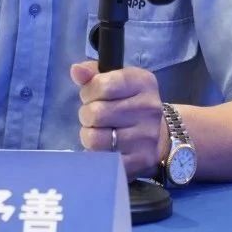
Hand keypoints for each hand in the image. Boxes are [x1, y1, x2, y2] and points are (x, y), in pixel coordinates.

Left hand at [70, 61, 166, 178]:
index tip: (92, 95)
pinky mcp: (140, 160)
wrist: (156, 133)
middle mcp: (149, 108)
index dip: (89, 92)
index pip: (103, 85)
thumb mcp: (115, 80)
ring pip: (95, 139)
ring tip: (99, 131)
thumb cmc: (128, 102)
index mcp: (143, 82)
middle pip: (96, 113)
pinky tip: (105, 147)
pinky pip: (102, 160)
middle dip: (87, 115)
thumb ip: (92, 74)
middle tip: (94, 117)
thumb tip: (76, 70)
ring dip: (89, 135)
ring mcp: (146, 136)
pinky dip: (97, 154)